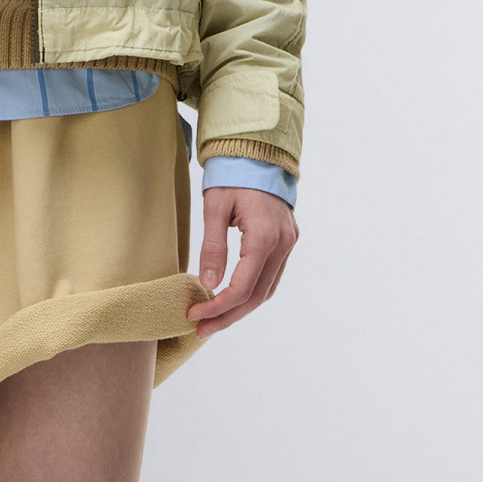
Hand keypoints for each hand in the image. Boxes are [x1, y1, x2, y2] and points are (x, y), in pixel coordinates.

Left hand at [188, 186, 296, 335]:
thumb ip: (213, 247)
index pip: (242, 287)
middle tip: (201, 330)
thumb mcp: (214, 208)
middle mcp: (282, 244)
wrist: (258, 152)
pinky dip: (253, 292)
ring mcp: (289, 243)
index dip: (217, 307)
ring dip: (241, 309)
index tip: (193, 315)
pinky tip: (233, 300)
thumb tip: (209, 285)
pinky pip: (272, 276)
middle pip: (257, 296)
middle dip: (228, 316)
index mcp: (264, 236)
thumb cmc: (233, 175)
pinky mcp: (288, 241)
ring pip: (267, 290)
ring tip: (214, 321)